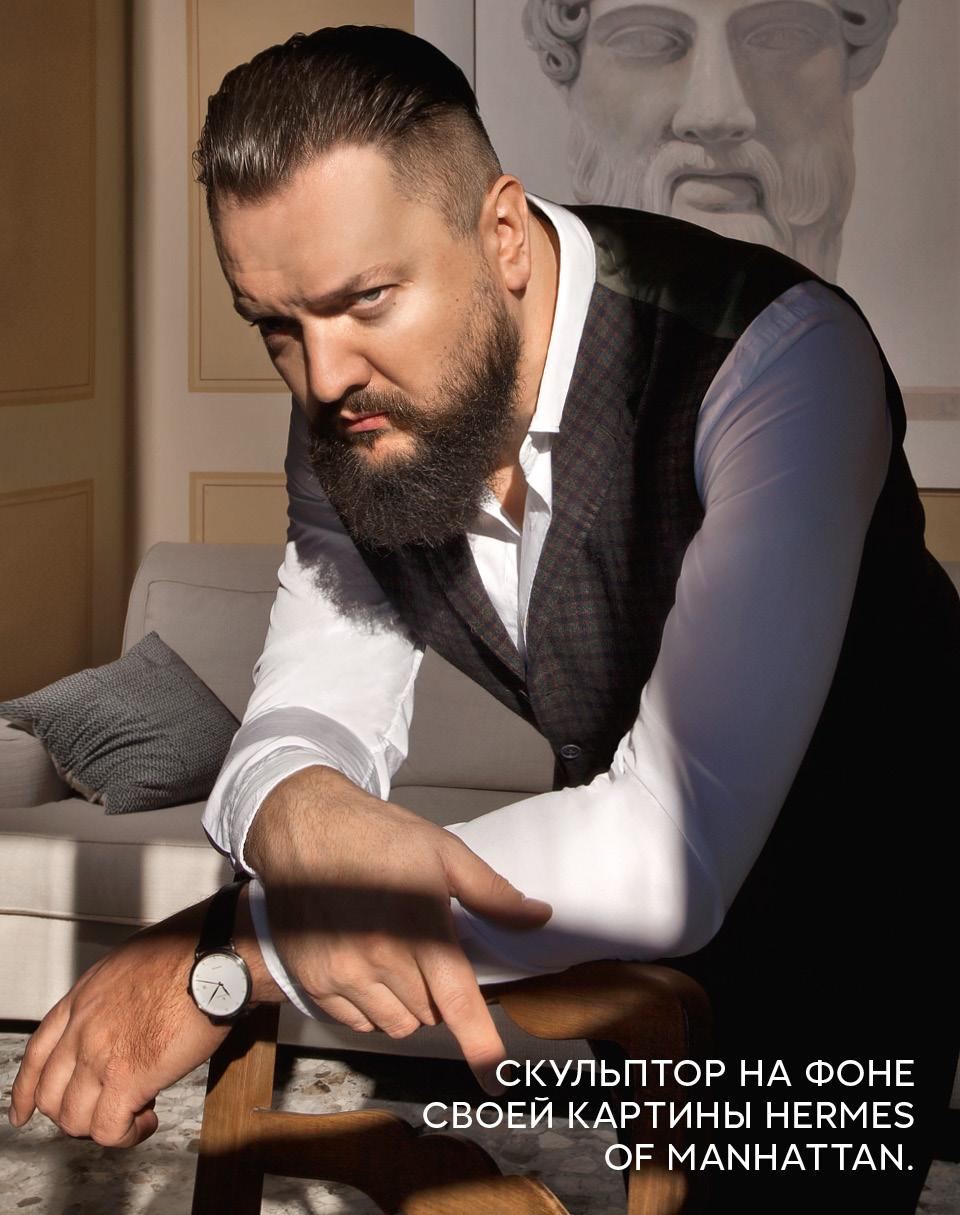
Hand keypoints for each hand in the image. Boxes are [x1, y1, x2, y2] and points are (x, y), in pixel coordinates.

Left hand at [8, 900, 234, 1145]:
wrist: (214, 959)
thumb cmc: (189, 953)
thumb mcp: (131, 964)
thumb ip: (113, 995)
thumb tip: (122, 1016)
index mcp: (83, 998)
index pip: (37, 1054)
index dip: (27, 1090)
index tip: (24, 1109)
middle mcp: (83, 1028)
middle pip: (51, 1095)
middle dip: (73, 1112)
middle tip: (102, 1110)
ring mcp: (100, 1055)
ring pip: (74, 1119)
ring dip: (102, 1125)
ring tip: (134, 1114)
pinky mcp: (128, 1079)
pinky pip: (109, 1130)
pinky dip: (126, 1135)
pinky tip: (146, 1121)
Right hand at [247, 766, 551, 1091]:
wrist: (304, 827)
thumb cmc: (377, 835)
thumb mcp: (443, 851)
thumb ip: (490, 893)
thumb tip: (537, 916)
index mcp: (418, 928)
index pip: (457, 1002)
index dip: (481, 1046)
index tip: (494, 1078)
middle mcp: (379, 959)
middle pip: (430, 1014)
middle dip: (439, 993)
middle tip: (427, 951)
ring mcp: (343, 975)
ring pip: (396, 1024)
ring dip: (407, 1005)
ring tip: (396, 956)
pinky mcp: (314, 982)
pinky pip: (358, 1022)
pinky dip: (372, 1007)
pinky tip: (367, 966)